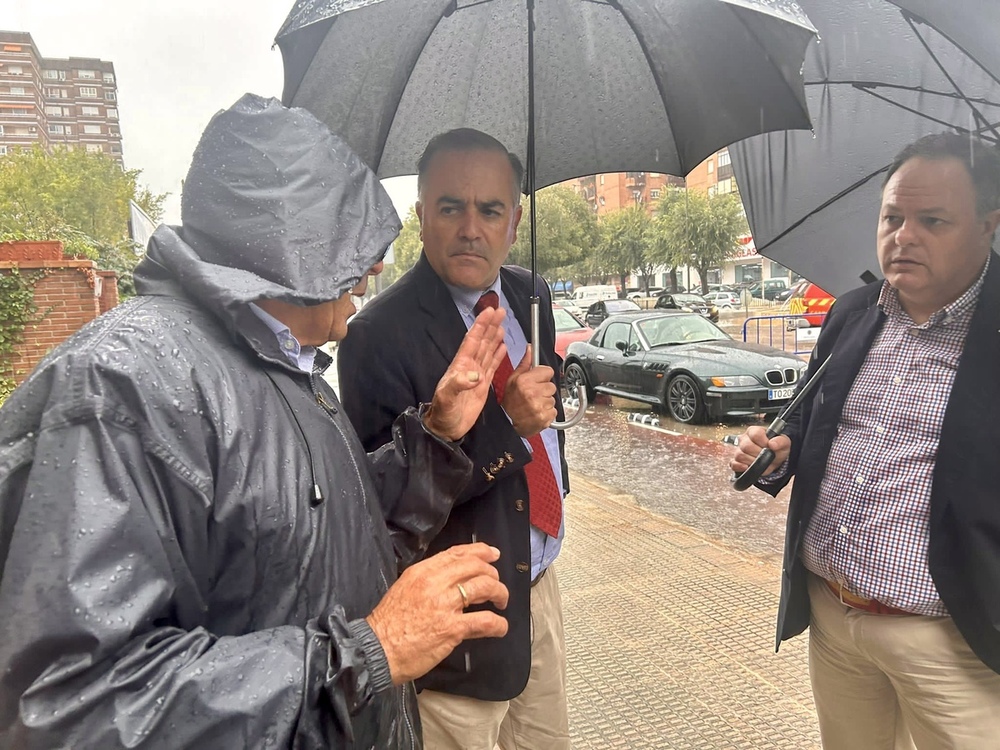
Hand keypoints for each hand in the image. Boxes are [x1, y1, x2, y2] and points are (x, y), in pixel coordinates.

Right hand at [366, 543, 508, 684]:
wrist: (377, 650)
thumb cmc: (388, 624)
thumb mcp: (404, 589)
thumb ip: (428, 581)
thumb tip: (452, 579)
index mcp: (422, 572)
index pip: (457, 553)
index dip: (479, 551)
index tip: (492, 554)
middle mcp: (435, 583)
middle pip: (475, 567)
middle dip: (492, 573)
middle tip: (496, 585)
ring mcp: (445, 605)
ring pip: (485, 587)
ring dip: (499, 593)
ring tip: (501, 602)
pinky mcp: (452, 628)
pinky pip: (485, 621)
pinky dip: (498, 624)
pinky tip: (500, 627)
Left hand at [422, 307, 506, 441]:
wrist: (446, 428)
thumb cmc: (443, 412)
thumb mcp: (448, 397)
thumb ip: (459, 384)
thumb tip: (475, 375)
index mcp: (461, 365)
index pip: (472, 340)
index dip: (480, 325)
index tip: (488, 311)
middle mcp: (469, 367)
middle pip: (482, 341)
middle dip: (490, 326)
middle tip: (500, 311)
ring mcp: (476, 375)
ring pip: (488, 351)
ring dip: (495, 337)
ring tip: (502, 325)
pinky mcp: (482, 385)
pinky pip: (492, 365)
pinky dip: (498, 355)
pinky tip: (503, 347)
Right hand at [501, 346, 556, 436]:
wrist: (508, 423)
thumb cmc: (510, 402)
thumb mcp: (513, 379)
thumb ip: (525, 364)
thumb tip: (530, 348)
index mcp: (525, 381)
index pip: (548, 371)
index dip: (543, 376)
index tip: (537, 381)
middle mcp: (533, 393)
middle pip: (551, 386)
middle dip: (544, 390)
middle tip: (533, 395)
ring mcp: (540, 406)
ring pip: (553, 399)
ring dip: (546, 401)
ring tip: (534, 404)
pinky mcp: (545, 417)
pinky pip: (554, 411)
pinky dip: (548, 412)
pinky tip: (537, 412)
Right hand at [728, 425, 790, 475]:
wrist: (774, 459)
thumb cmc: (777, 449)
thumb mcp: (784, 443)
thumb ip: (780, 441)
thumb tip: (772, 444)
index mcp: (754, 431)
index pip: (755, 434)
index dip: (764, 442)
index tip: (770, 447)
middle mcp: (744, 439)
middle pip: (746, 446)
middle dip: (759, 454)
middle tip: (766, 456)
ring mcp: (738, 450)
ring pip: (740, 455)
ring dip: (752, 461)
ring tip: (760, 462)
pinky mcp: (736, 461)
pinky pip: (733, 464)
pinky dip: (740, 467)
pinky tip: (748, 467)